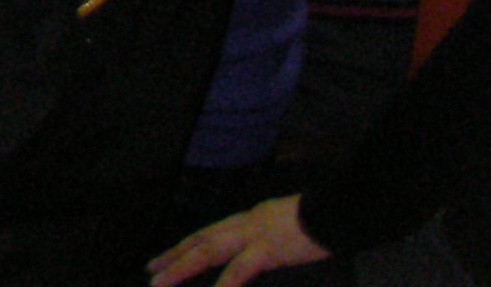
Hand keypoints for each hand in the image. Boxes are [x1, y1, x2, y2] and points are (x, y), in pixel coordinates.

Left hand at [149, 194, 327, 284]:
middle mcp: (245, 224)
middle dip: (174, 256)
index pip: (209, 233)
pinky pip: (241, 269)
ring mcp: (255, 234)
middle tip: (150, 271)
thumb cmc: (322, 221)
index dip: (185, 246)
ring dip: (182, 268)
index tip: (165, 258)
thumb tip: (261, 255)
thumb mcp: (289, 229)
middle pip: (201, 240)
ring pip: (208, 251)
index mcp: (250, 220)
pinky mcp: (269, 248)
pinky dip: (225, 284)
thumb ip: (270, 242)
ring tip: (160, 283)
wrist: (340, 210)